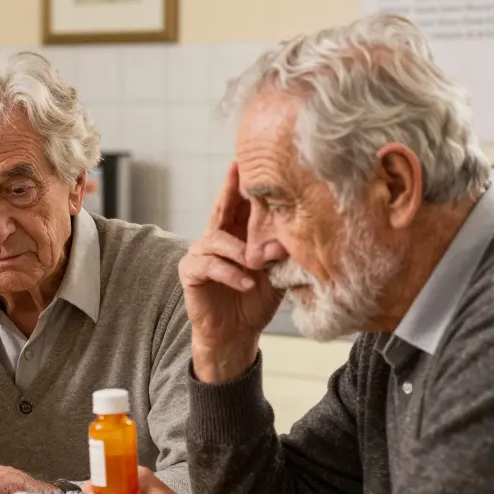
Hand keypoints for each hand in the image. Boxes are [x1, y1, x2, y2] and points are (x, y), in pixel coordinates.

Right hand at [177, 161, 285, 382]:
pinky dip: (228, 273)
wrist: (236, 334)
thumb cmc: (256, 301)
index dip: (246, 182)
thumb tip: (303, 230)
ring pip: (215, 239)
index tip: (255, 159)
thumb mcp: (278, 273)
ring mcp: (200, 254)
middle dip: (230, 188)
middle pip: (222, 207)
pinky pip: (208, 265)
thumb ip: (283, 253)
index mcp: (238, 233)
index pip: (241, 203)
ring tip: (256, 267)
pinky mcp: (190, 273)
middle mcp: (216, 238)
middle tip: (239, 170)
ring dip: (239, 251)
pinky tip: (245, 283)